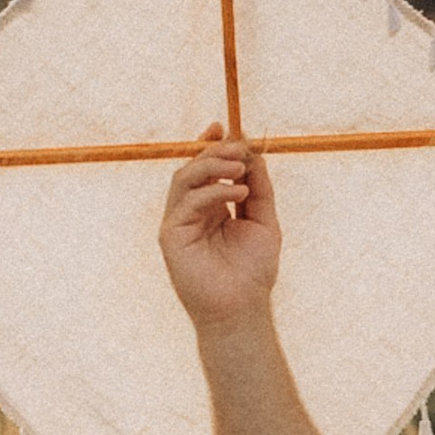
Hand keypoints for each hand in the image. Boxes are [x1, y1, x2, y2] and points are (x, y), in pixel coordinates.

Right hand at [158, 133, 278, 330]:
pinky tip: (238, 192)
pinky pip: (187, 201)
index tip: (226, 127)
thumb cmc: (253, 270)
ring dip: (211, 164)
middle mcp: (191, 211)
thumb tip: (253, 154)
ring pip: (184, 178)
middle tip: (239, 148)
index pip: (206, 168)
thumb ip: (259, 187)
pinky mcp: (171, 235)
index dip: (212, 144)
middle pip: (193, 167)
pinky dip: (213, 191)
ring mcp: (178, 222)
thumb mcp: (263, 220)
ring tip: (240, 166)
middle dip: (215, 151)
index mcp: (211, 207)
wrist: (243, 307)